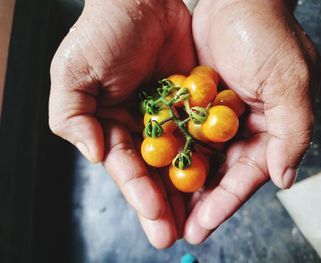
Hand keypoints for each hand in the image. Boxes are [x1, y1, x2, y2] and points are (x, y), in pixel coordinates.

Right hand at [49, 0, 194, 247]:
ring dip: (188, 190)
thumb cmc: (103, 33)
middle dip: (164, 205)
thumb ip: (73, 118)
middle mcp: (142, 128)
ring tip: (198, 221)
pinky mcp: (194, 104)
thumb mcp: (73, 73)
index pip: (126, 168)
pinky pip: (202, 134)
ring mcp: (170, 118)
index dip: (139, 194)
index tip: (155, 217)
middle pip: (155, 173)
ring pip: (181, 160)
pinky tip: (218, 179)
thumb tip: (94, 155)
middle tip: (175, 234)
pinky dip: (209, 156)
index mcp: (112, 127)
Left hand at [183, 0, 320, 243]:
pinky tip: (153, 173)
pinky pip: (180, 135)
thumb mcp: (290, 82)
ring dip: (180, 186)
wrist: (236, 1)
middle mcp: (241, 130)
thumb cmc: (267, 36)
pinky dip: (169, 154)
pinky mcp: (193, 104)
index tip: (202, 226)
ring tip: (161, 211)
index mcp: (267, 131)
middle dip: (198, 204)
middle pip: (218, 176)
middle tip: (176, 230)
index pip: (245, 177)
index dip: (225, 203)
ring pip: (197, 160)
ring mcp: (214, 119)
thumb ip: (292, 131)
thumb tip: (285, 177)